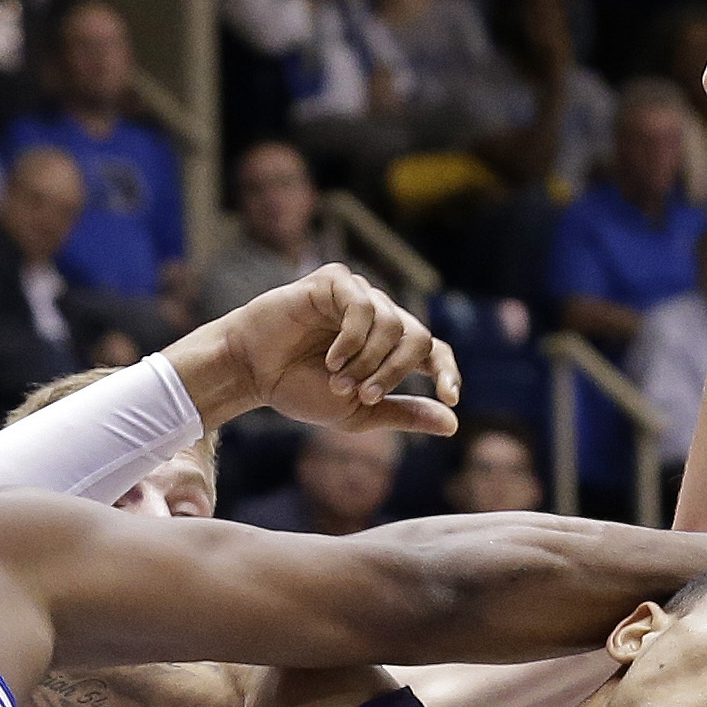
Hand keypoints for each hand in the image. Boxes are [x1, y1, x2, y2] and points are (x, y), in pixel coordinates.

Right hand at [167, 265, 460, 436]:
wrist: (253, 373)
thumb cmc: (301, 390)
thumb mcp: (360, 412)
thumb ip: (404, 414)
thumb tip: (453, 424)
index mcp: (390, 347)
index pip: (435, 351)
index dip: (448, 372)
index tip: (450, 398)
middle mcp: (380, 317)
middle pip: (418, 337)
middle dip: (395, 372)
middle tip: (366, 396)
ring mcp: (359, 296)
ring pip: (392, 323)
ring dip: (367, 361)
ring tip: (337, 380)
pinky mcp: (334, 282)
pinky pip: (363, 306)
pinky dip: (351, 339)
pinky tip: (331, 358)